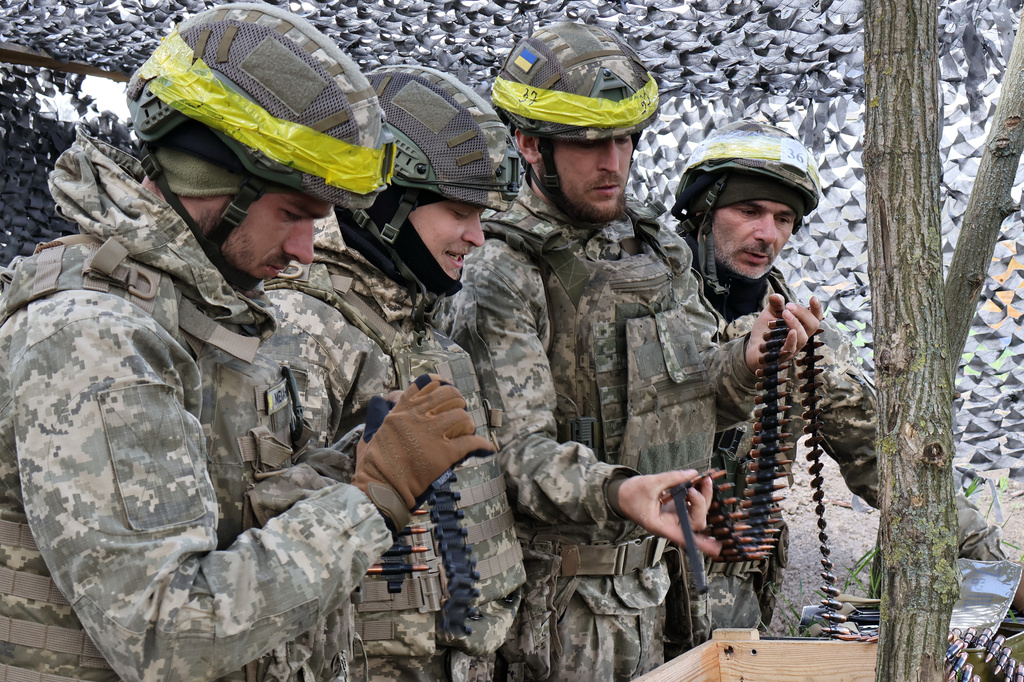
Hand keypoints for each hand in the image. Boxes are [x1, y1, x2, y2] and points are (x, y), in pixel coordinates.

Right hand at [352, 374, 494, 529]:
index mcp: (400, 411)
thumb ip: (378, 416)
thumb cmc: (372, 466)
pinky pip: (471, 443)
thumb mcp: (370, 432)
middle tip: (459, 412)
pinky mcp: (444, 454)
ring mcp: (431, 434)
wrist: (379, 488)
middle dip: (458, 401)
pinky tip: (486, 448)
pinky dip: (482, 445)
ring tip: (466, 432)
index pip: (425, 384)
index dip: (441, 383)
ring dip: (467, 424)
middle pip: (448, 395)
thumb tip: (382, 402)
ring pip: (461, 416)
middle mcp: (417, 417)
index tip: (447, 389)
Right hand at [617, 470, 721, 556]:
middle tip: (703, 483)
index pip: (684, 537)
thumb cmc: (630, 495)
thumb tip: (692, 474)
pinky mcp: (675, 509)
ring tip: (702, 480)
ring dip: (702, 497)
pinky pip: (691, 504)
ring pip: (696, 512)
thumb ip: (672, 478)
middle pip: (695, 521)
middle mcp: (670, 524)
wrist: (621, 494)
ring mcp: (674, 517)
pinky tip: (697, 483)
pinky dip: (696, 494)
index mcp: (661, 526)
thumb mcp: (650, 483)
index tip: (714, 547)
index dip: (700, 543)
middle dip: (702, 502)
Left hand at [745, 294, 822, 371]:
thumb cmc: (765, 330)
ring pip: (803, 337)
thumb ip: (775, 304)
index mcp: (801, 326)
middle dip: (803, 313)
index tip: (813, 298)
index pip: (815, 318)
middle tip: (789, 306)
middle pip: (813, 326)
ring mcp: (793, 348)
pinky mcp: (782, 355)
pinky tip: (790, 331)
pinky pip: (791, 348)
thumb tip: (776, 296)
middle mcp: (800, 337)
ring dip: (795, 323)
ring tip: (785, 313)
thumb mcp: (769, 313)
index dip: (817, 309)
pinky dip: (792, 339)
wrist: (752, 347)